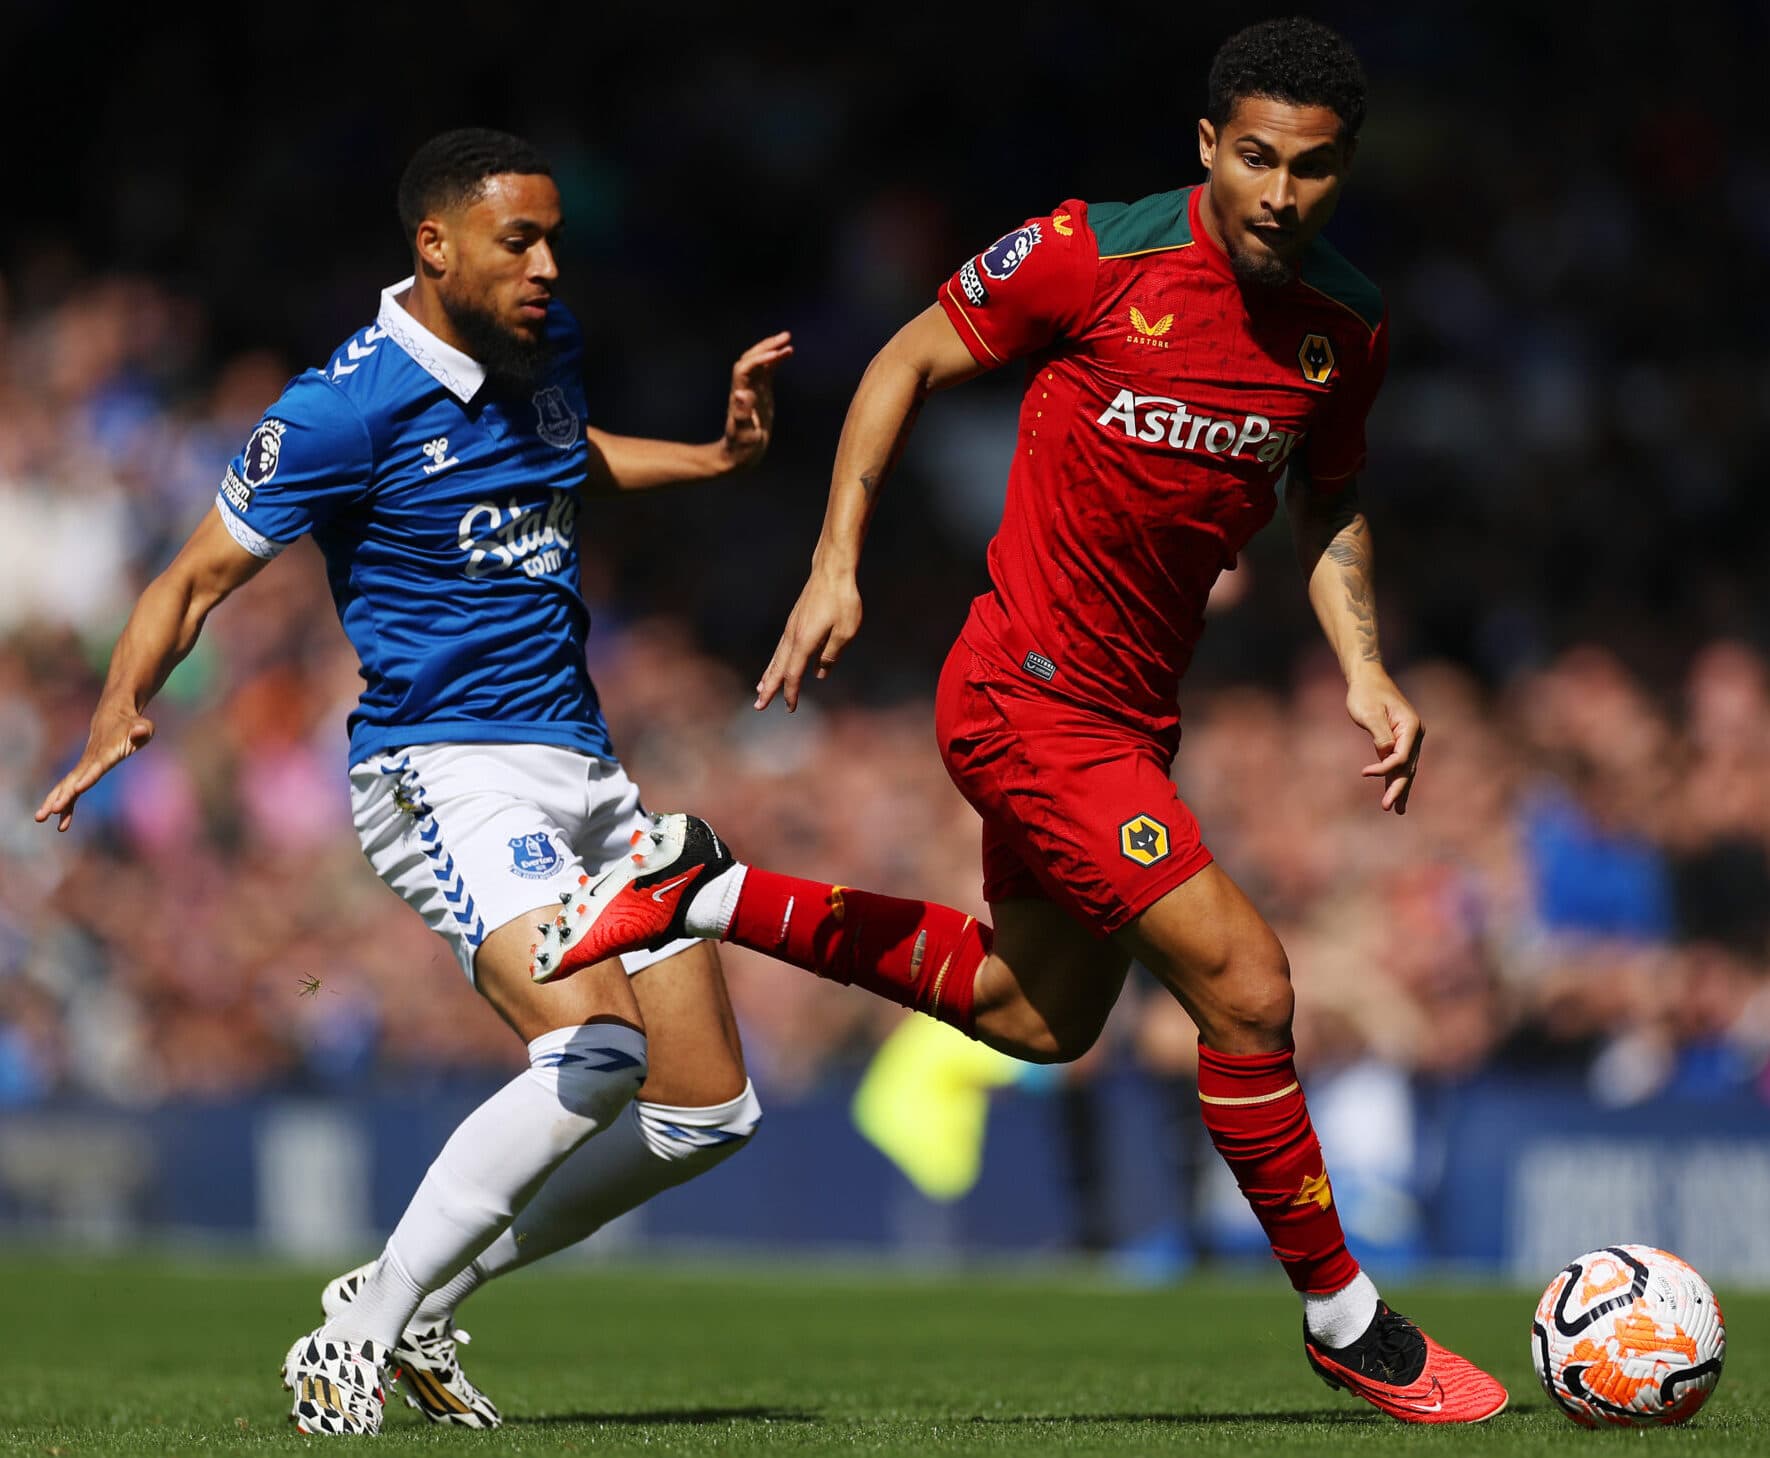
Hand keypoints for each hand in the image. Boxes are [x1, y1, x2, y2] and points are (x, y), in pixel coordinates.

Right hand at [35, 704, 155, 831]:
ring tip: (40, 818)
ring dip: (54, 802)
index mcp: (108, 751)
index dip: (88, 777)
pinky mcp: (83, 771)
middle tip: (49, 811)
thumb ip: (142, 730)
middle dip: (62, 796)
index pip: (97, 766)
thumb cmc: (133, 725)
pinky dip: (66, 805)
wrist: (113, 717)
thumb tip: (140, 731)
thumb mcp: (143, 726)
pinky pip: (72, 790)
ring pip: (66, 785)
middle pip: (74, 779)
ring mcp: (84, 766)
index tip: (77, 789)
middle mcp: (91, 760)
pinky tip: (61, 823)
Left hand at [718, 331, 792, 471]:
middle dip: (766, 347)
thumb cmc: (741, 448)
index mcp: (740, 395)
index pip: (747, 368)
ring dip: (771, 349)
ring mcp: (752, 389)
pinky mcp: (760, 394)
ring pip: (759, 362)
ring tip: (787, 339)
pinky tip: (786, 354)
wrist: (738, 454)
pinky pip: (767, 372)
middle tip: (785, 337)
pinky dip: (775, 361)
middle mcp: (744, 387)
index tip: (777, 354)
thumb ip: (742, 414)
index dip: (760, 359)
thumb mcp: (743, 434)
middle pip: (751, 359)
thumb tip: (742, 393)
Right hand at [754, 567, 862, 710]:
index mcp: (804, 641)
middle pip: (778, 668)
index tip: (789, 709)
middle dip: (769, 688)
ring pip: (777, 656)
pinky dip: (777, 660)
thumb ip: (831, 654)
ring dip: (769, 674)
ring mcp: (792, 627)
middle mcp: (793, 636)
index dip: (791, 693)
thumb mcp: (846, 631)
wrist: (832, 570)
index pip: (793, 674)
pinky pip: (782, 646)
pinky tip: (779, 664)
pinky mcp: (795, 620)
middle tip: (758, 706)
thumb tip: (820, 672)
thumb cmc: (843, 600)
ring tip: (761, 688)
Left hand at [1346, 669, 1422, 813]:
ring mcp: (1408, 739)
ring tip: (1397, 810)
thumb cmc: (1366, 694)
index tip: (1364, 773)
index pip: (1402, 756)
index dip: (1385, 769)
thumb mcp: (1369, 713)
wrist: (1367, 680)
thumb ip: (1380, 735)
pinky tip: (1394, 795)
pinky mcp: (1398, 742)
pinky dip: (1396, 778)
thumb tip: (1387, 755)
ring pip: (1406, 768)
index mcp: (1410, 726)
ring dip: (1400, 788)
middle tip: (1389, 807)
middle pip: (1408, 766)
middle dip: (1399, 788)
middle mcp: (1414, 734)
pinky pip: (1399, 764)